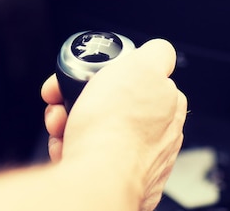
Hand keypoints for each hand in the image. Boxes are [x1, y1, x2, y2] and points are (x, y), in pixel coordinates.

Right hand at [41, 38, 186, 210]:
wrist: (96, 178)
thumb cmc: (116, 125)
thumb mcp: (142, 65)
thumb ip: (157, 52)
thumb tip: (160, 51)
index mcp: (169, 105)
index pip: (140, 79)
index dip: (110, 73)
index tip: (91, 74)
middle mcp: (158, 136)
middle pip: (112, 102)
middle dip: (83, 97)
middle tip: (66, 100)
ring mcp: (136, 159)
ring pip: (94, 126)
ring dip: (70, 120)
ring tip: (60, 124)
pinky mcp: (114, 178)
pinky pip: (86, 153)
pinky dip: (70, 146)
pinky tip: (65, 145)